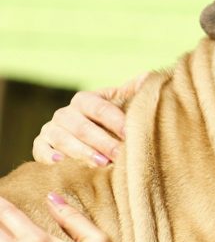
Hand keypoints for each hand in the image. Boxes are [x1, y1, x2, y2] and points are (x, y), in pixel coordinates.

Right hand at [32, 73, 146, 165]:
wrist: (83, 138)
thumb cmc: (108, 121)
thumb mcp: (120, 103)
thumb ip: (133, 92)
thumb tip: (148, 78)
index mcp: (85, 100)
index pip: (100, 108)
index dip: (115, 121)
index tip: (131, 134)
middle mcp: (65, 113)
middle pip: (83, 127)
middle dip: (103, 142)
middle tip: (119, 155)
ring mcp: (50, 129)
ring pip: (63, 140)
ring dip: (82, 152)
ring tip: (101, 163)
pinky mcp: (40, 146)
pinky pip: (40, 151)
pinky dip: (48, 156)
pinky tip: (60, 162)